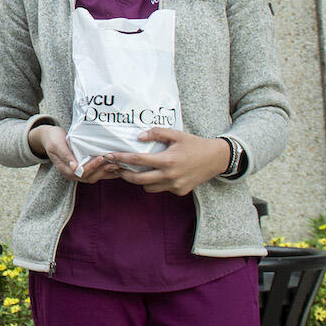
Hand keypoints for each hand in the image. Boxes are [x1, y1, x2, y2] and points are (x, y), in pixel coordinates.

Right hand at [29, 125, 116, 180]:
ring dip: (107, 172)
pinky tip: (115, 165)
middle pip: (91, 177)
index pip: (81, 172)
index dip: (92, 166)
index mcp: (65, 169)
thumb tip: (75, 167)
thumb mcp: (56, 144)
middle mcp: (73, 173)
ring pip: (95, 176)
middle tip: (116, 163)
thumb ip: (65, 155)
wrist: (49, 136)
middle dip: (104, 171)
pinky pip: (96, 172)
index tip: (101, 158)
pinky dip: (106, 170)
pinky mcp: (84, 167)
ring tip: (119, 165)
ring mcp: (78, 172)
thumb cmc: (52, 138)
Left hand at [103, 127, 232, 193]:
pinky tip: (158, 174)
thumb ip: (157, 134)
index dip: (121, 158)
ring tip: (136, 171)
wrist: (216, 159)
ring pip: (148, 187)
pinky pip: (161, 189)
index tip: (109, 156)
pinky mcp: (180, 192)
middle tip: (116, 168)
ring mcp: (175, 185)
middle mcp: (169, 175)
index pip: (138, 160)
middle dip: (124, 174)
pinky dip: (156, 183)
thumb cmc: (195, 144)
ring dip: (140, 180)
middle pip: (138, 179)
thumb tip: (139, 137)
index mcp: (167, 160)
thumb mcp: (177, 134)